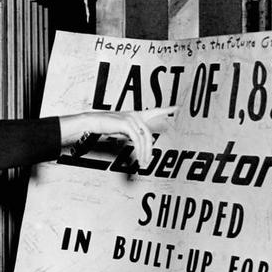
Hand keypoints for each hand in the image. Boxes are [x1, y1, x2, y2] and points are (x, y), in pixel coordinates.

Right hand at [59, 107, 175, 167]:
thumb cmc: (105, 125)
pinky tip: (138, 158)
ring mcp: (131, 118)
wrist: (92, 122)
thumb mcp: (122, 129)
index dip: (167, 109)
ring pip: (144, 139)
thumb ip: (133, 132)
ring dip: (144, 153)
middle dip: (150, 150)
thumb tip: (143, 140)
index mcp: (136, 114)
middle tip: (148, 162)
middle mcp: (136, 115)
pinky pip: (137, 140)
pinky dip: (139, 150)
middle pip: (148, 134)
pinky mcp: (127, 124)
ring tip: (143, 163)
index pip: (155, 111)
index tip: (178, 107)